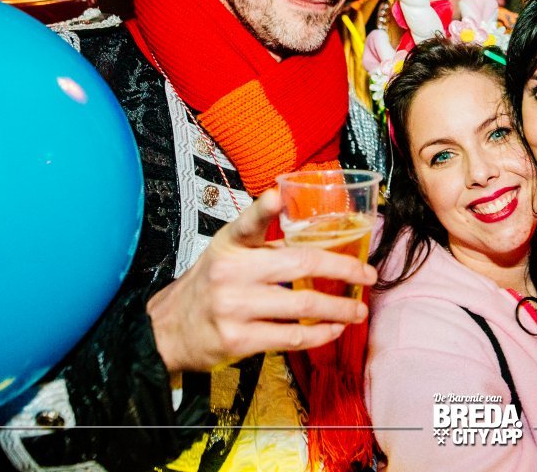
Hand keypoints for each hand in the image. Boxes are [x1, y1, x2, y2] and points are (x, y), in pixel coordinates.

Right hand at [146, 189, 376, 371]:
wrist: (168, 331)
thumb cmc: (209, 286)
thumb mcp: (227, 254)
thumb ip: (264, 241)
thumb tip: (310, 228)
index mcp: (228, 246)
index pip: (247, 223)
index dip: (262, 208)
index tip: (278, 195)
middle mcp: (230, 275)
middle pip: (297, 266)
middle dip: (342, 268)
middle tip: (368, 273)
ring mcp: (234, 309)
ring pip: (301, 307)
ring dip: (338, 309)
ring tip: (359, 309)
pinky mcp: (238, 341)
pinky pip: (291, 338)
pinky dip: (320, 334)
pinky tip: (334, 329)